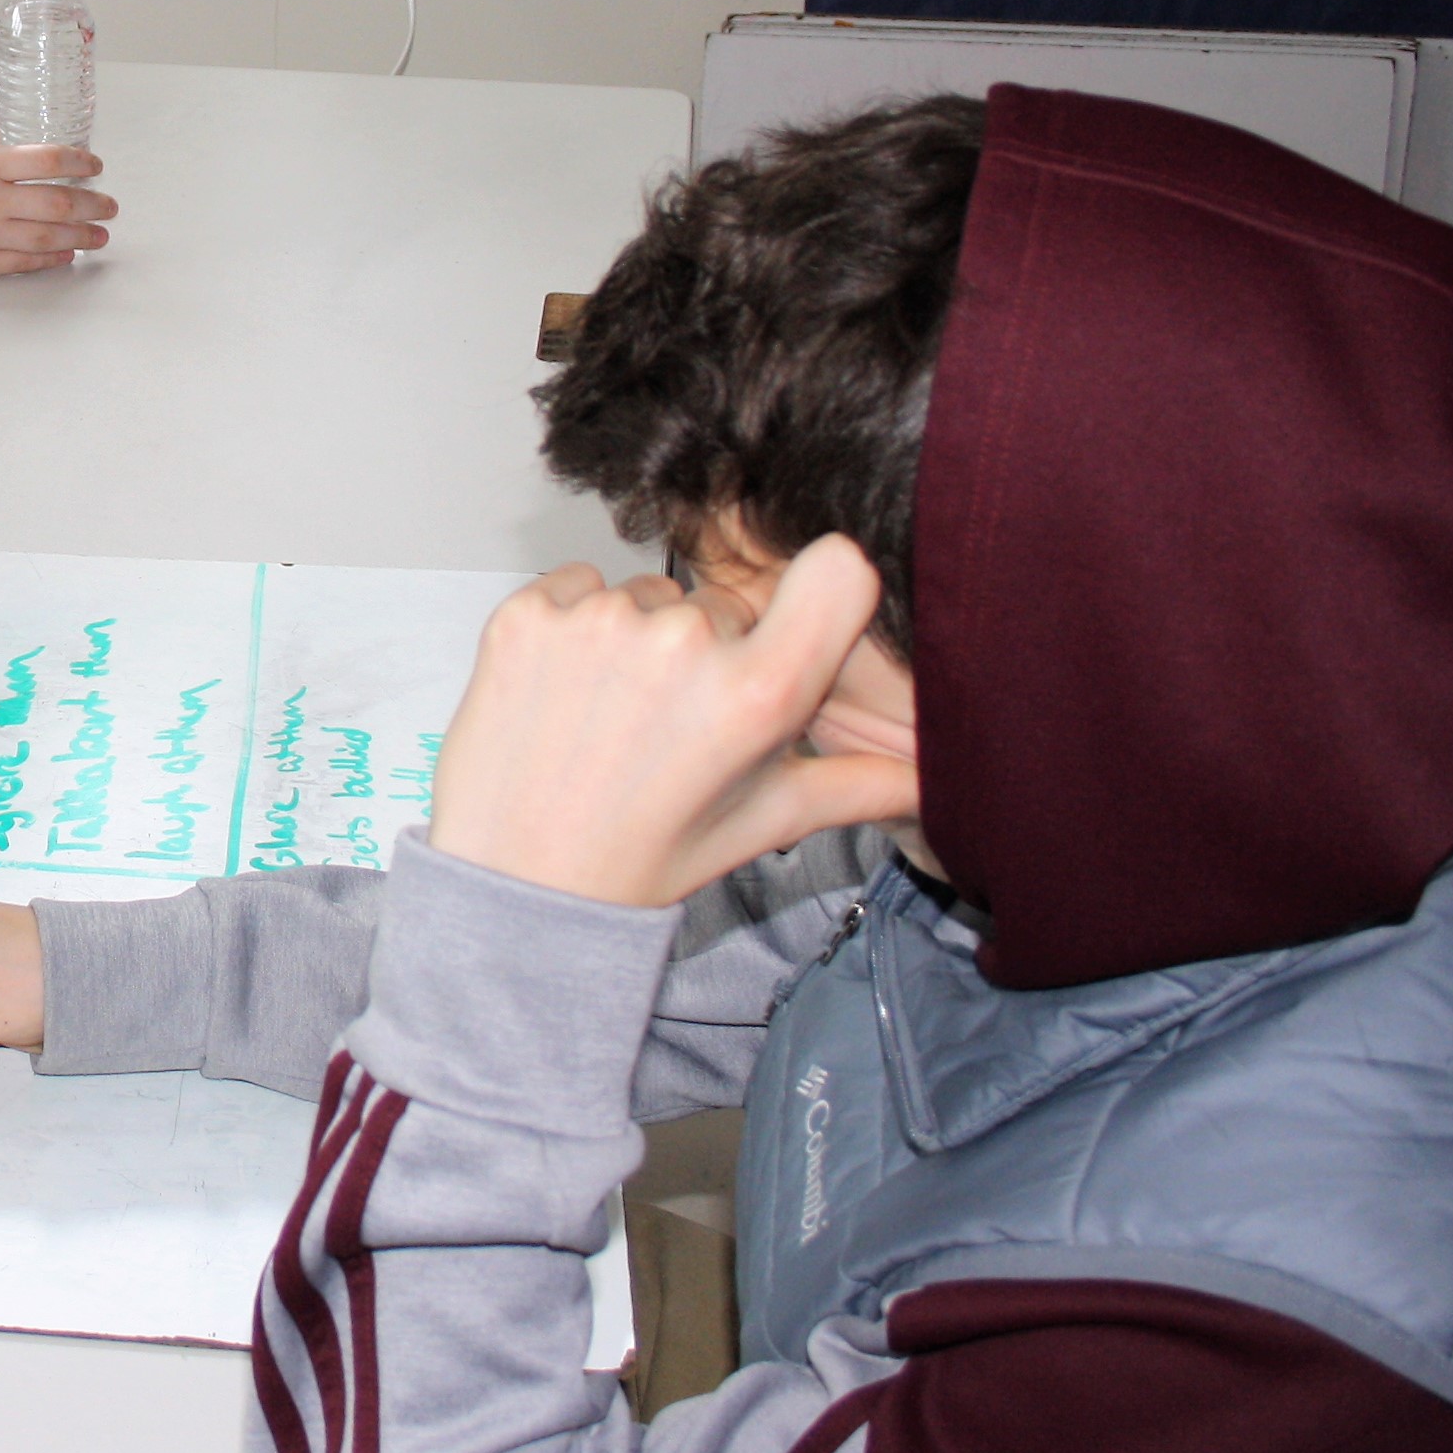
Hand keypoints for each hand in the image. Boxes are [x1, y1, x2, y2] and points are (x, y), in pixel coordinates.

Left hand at [423, 534, 919, 910]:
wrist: (518, 881)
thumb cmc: (641, 857)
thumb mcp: (760, 822)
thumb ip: (855, 784)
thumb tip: (935, 779)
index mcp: (756, 695)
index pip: (839, 572)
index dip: (824, 591)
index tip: (795, 623)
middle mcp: (682, 644)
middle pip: (729, 602)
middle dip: (715, 649)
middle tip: (675, 723)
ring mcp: (598, 623)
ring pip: (650, 594)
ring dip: (638, 641)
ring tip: (613, 717)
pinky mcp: (527, 612)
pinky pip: (579, 585)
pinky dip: (574, 627)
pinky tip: (567, 695)